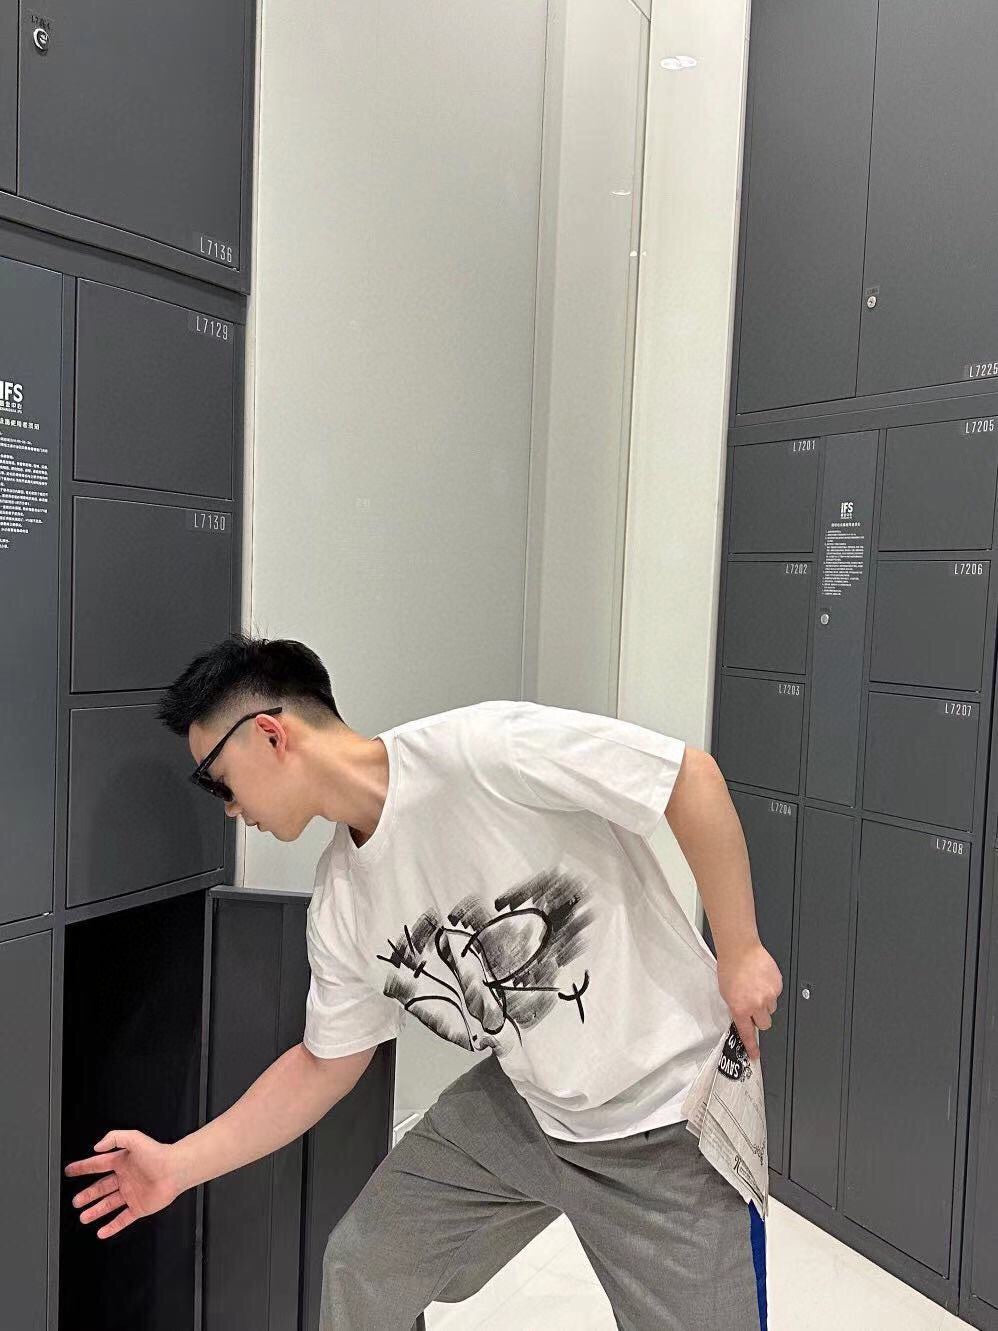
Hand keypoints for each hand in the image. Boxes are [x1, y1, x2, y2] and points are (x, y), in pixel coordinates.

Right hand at [64, 1130, 184, 1239]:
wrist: (176, 1170)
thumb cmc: (159, 1153)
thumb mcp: (134, 1138)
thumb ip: (114, 1138)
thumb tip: (97, 1146)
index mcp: (123, 1161)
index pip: (98, 1164)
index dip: (84, 1167)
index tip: (71, 1170)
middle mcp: (126, 1178)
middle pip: (101, 1188)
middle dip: (88, 1195)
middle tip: (76, 1201)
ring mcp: (132, 1193)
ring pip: (109, 1204)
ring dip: (96, 1211)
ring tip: (83, 1217)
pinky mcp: (139, 1207)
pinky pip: (123, 1219)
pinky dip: (112, 1226)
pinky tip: (102, 1231)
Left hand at [716, 939, 782, 1060]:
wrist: (740, 949)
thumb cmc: (729, 967)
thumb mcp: (725, 993)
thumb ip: (736, 1007)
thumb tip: (741, 1015)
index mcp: (740, 1008)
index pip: (747, 1033)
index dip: (752, 1047)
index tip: (755, 1055)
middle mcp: (756, 1005)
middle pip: (765, 1024)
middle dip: (760, 1018)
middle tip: (754, 1007)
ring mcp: (769, 995)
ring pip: (772, 1008)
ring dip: (765, 1003)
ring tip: (756, 988)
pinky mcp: (777, 985)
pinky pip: (776, 994)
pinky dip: (770, 990)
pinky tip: (761, 980)